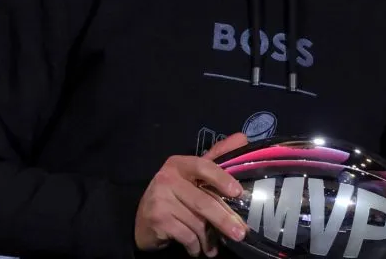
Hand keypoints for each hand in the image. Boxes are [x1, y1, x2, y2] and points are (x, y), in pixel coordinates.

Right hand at [135, 133, 249, 256]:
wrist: (143, 221)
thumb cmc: (174, 196)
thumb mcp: (193, 175)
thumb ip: (216, 157)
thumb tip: (242, 137)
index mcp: (179, 164)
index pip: (203, 166)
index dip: (222, 178)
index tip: (238, 192)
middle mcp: (167, 178)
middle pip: (203, 201)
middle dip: (224, 219)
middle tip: (240, 233)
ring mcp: (160, 199)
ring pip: (197, 221)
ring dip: (208, 238)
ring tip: (213, 246)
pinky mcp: (158, 219)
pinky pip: (187, 235)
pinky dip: (195, 246)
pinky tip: (197, 248)